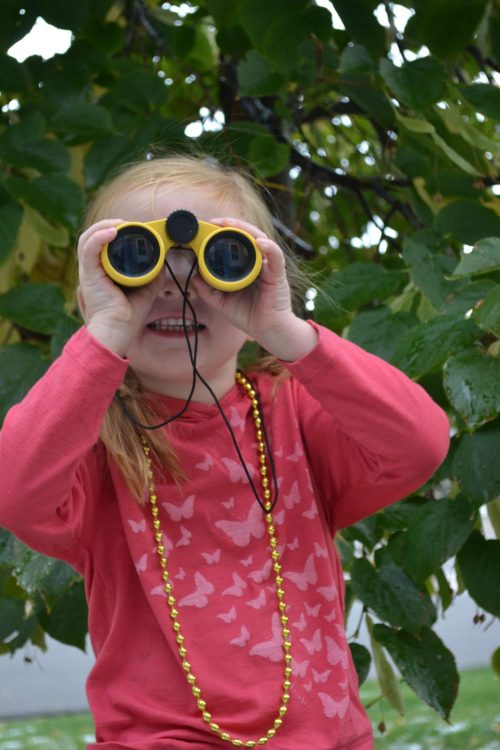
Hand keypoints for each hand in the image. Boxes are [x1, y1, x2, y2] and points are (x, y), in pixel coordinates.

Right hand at [77, 219, 164, 355]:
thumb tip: (163, 263)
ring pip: (88, 238)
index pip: (103, 244)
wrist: (118, 331)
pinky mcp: (88, 274)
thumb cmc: (127, 316)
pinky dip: (99, 236)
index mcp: (103, 271)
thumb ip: (153, 276)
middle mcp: (93, 269)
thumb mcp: (145, 291)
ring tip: (120, 224)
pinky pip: (88, 248)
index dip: (114, 231)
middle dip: (109, 225)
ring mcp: (88, 271)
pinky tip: (112, 231)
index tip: (132, 228)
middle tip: (127, 224)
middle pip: (93, 237)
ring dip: (104, 226)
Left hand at [190, 217, 317, 360]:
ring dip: (246, 230)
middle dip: (232, 225)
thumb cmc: (249, 314)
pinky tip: (259, 243)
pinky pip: (275, 257)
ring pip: (260, 240)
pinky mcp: (278, 275)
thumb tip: (193, 275)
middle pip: (247, 236)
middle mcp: (258, 262)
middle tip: (215, 222)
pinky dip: (269, 248)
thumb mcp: (221, 301)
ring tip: (231, 224)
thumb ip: (207, 288)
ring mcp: (269, 266)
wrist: (267, 330)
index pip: (236, 242)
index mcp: (246, 266)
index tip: (208, 227)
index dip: (223, 232)